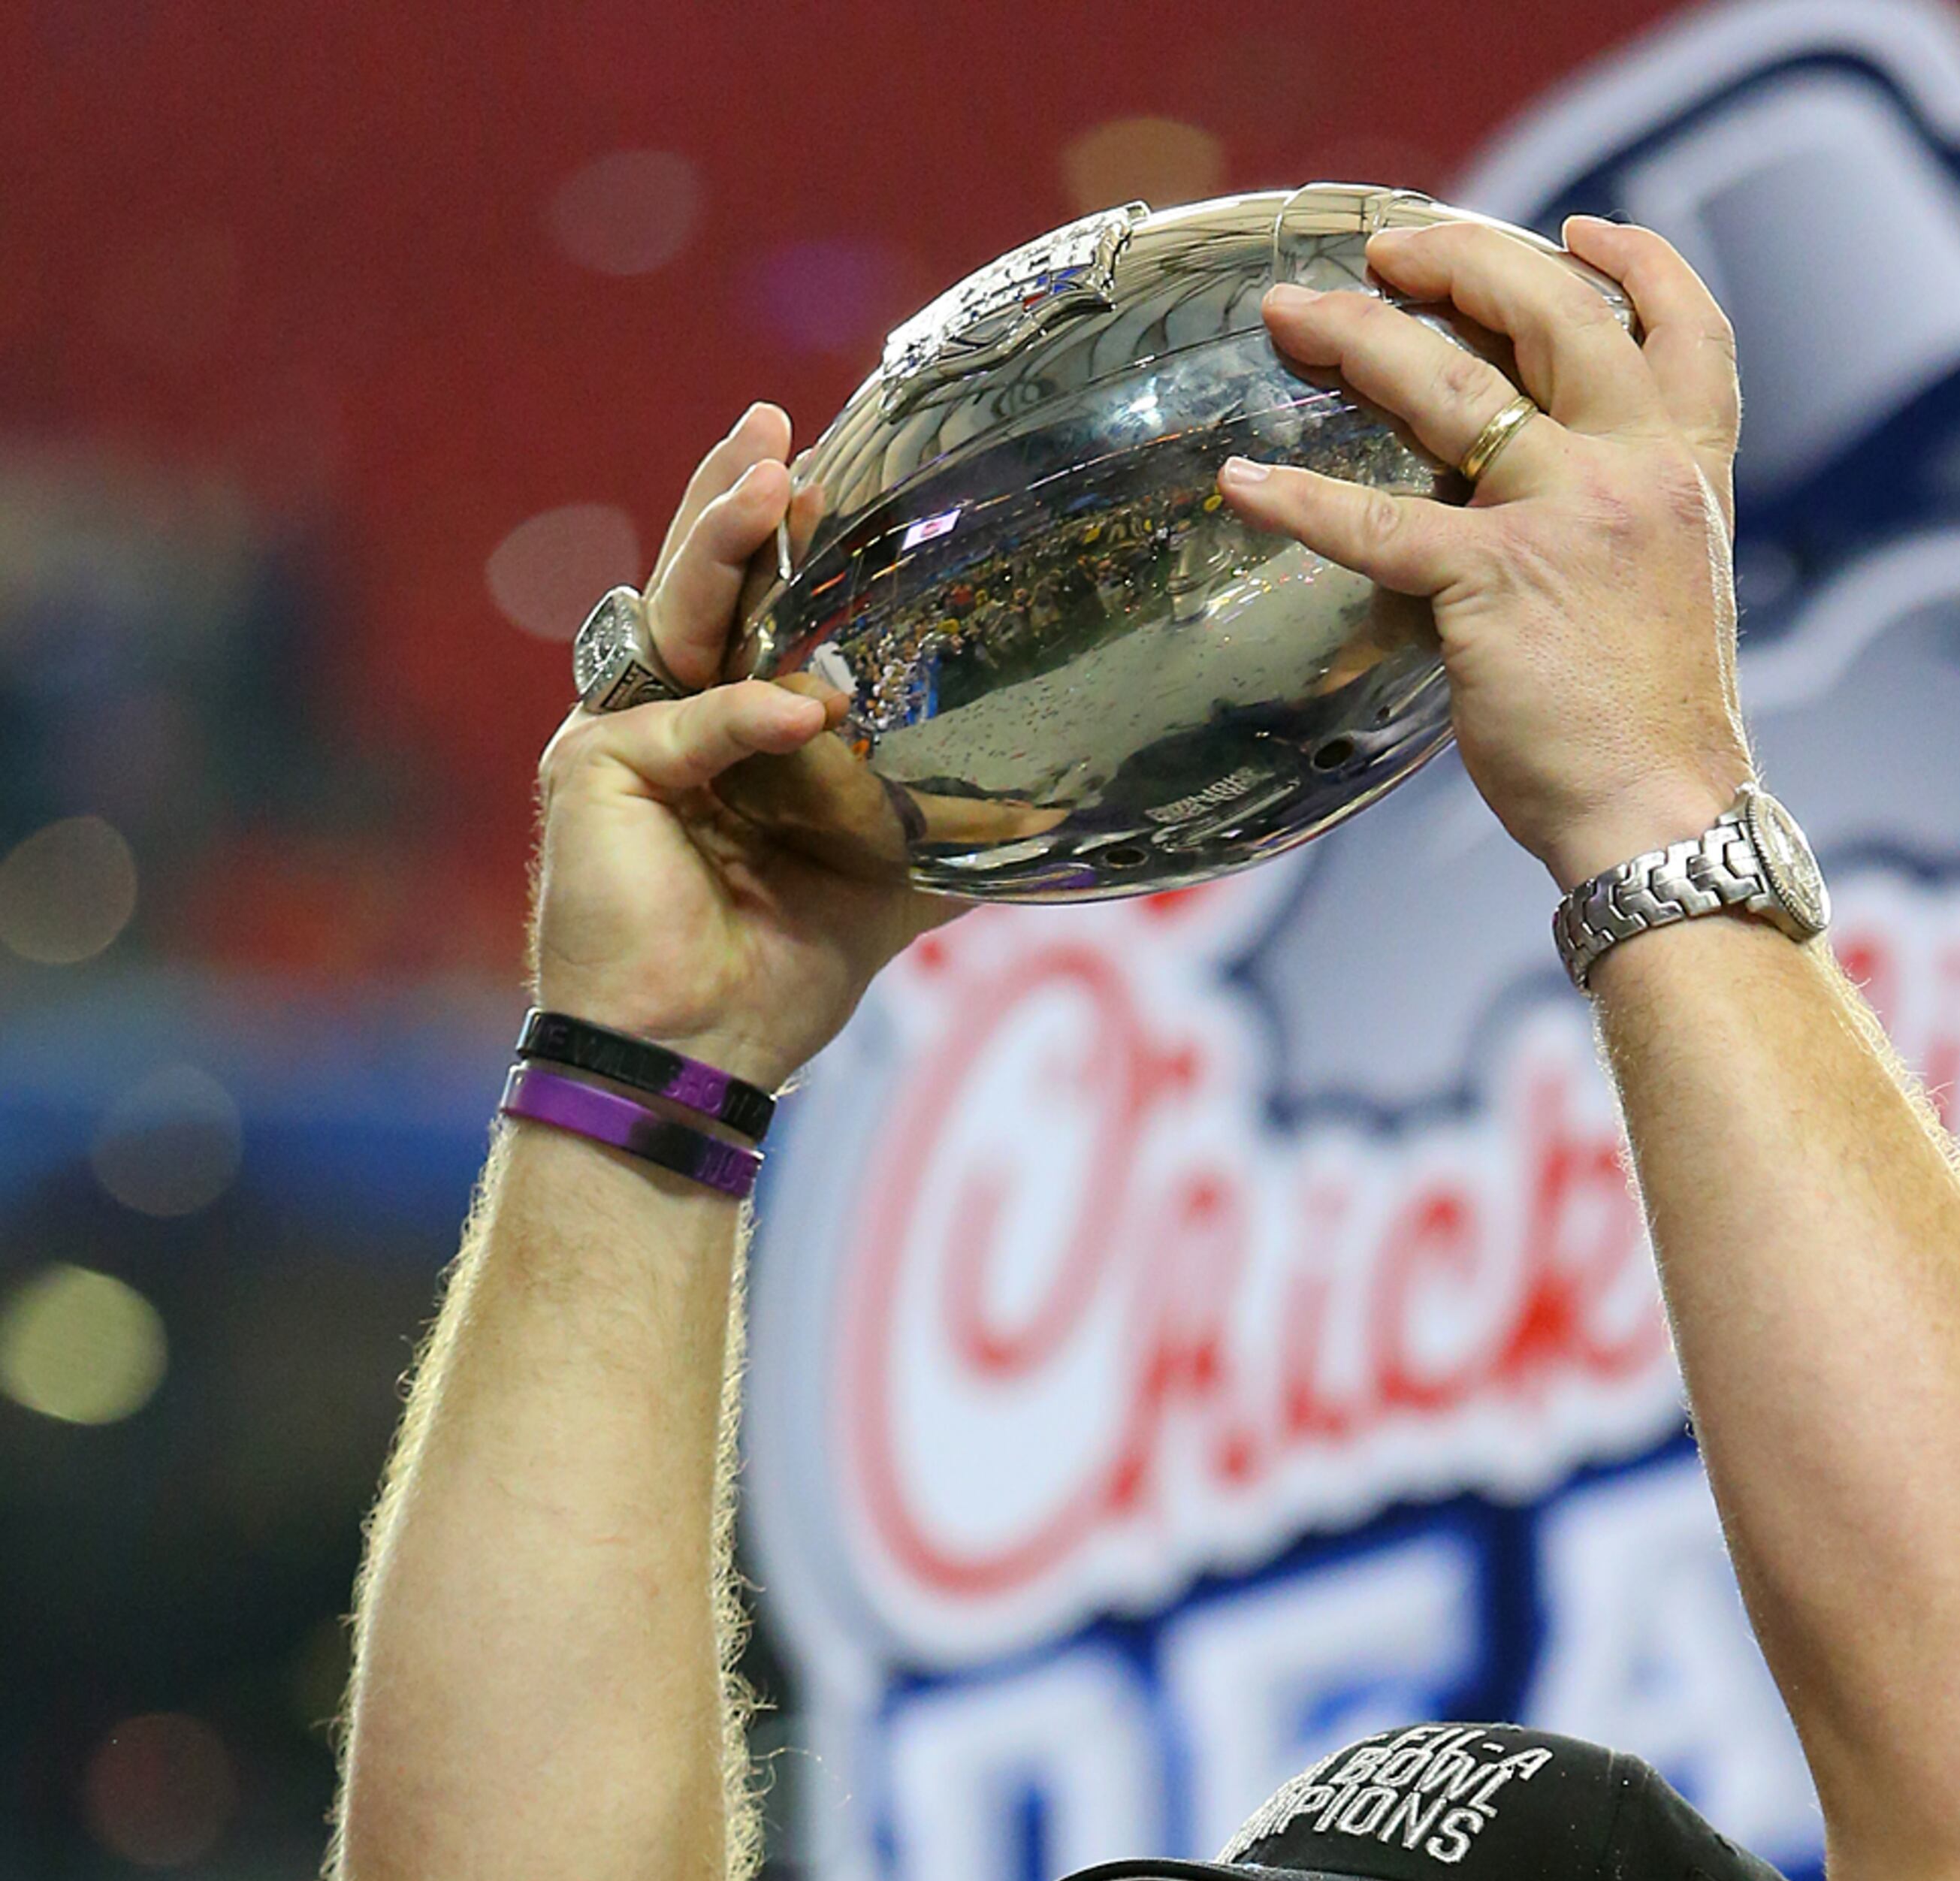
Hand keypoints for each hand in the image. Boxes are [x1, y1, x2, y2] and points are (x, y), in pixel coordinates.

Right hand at [530, 405, 960, 1094]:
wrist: (700, 1060)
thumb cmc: (774, 979)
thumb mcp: (884, 886)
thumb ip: (942, 830)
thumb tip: (1051, 812)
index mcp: (725, 730)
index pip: (752, 610)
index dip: (786, 541)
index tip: (837, 474)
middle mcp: (664, 715)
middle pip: (700, 583)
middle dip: (735, 498)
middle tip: (778, 426)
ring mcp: (620, 735)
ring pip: (673, 614)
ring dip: (721, 542)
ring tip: (771, 476)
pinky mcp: (594, 772)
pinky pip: (682, 724)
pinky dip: (743, 716)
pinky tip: (802, 707)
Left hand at [1224, 211, 1753, 893]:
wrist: (1665, 820)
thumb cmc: (1654, 735)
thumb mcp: (1669, 596)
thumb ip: (1618, 531)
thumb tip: (1540, 515)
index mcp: (1688, 476)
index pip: (1688, 331)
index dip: (1638, 263)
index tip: (1582, 232)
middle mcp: (1635, 471)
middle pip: (1552, 313)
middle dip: (1463, 261)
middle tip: (1391, 251)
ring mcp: (1565, 517)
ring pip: (1452, 386)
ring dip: (1361, 335)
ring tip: (1293, 314)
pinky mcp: (1490, 583)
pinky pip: (1376, 523)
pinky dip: (1299, 499)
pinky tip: (1242, 481)